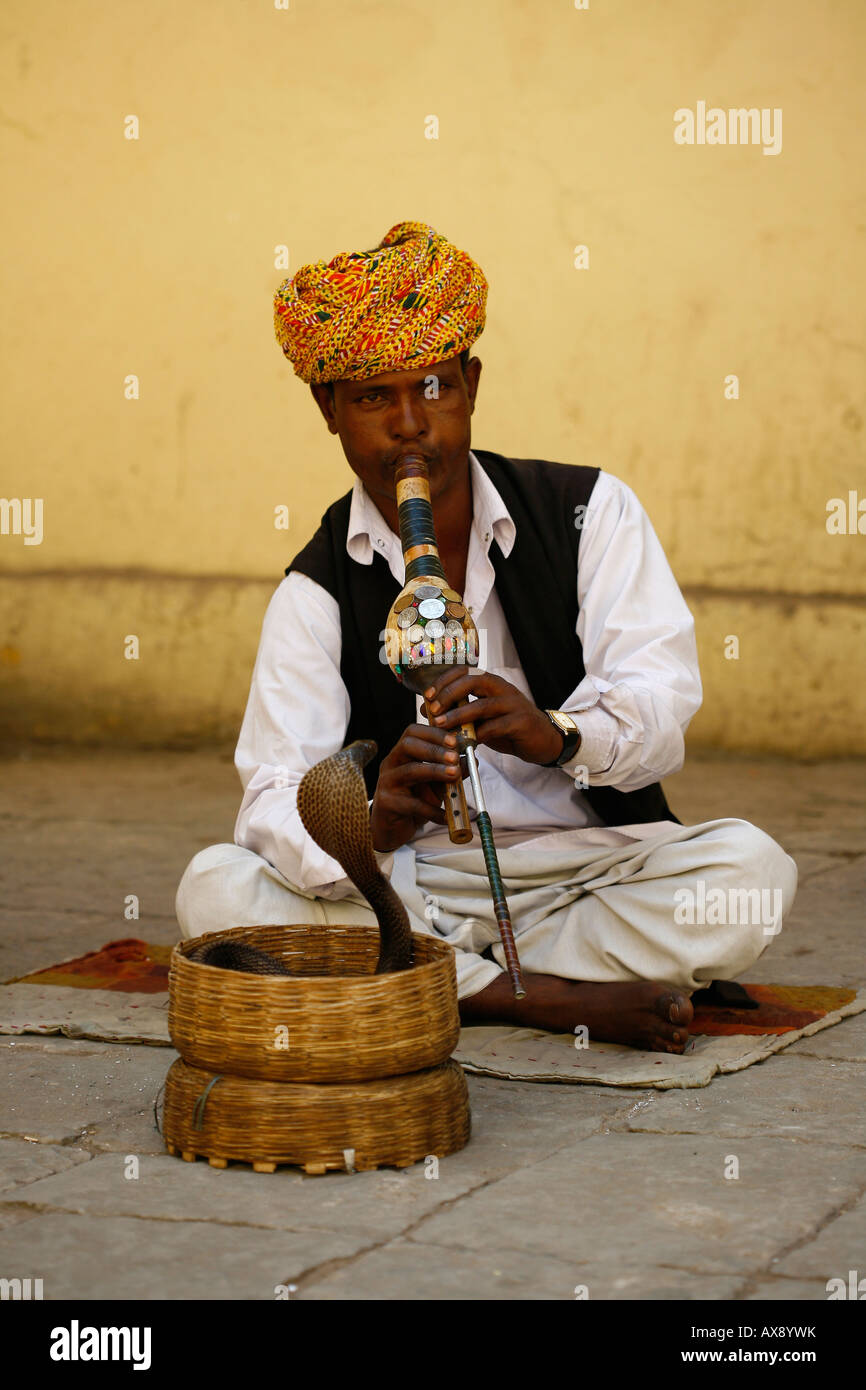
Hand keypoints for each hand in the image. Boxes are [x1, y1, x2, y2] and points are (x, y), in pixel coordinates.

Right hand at [370, 721, 463, 852]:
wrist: (392, 827)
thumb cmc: (414, 800)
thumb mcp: (435, 783)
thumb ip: (451, 770)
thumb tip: (473, 760)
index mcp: (401, 753)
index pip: (412, 732)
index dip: (434, 733)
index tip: (454, 740)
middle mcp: (391, 764)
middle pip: (408, 746)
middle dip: (434, 749)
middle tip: (455, 757)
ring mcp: (386, 783)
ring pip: (409, 771)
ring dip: (435, 771)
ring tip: (455, 775)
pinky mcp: (387, 803)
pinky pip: (413, 804)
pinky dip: (433, 810)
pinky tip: (447, 815)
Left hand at [422, 667, 562, 765]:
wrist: (543, 741)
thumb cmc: (508, 728)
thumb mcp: (481, 719)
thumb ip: (460, 712)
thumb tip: (428, 710)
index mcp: (492, 684)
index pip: (465, 672)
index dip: (444, 680)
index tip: (428, 695)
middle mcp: (503, 689)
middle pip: (473, 681)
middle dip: (449, 694)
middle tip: (433, 709)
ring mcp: (514, 704)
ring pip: (482, 705)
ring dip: (459, 715)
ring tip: (442, 725)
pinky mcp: (521, 722)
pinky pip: (496, 726)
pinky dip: (480, 734)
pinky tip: (469, 742)